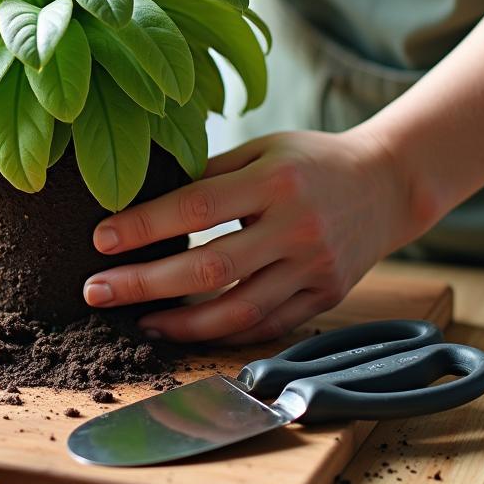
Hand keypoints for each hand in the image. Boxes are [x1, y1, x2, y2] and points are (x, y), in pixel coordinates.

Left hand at [83, 129, 414, 344]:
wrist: (387, 184)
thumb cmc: (310, 160)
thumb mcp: (262, 148)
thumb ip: (209, 173)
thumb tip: (141, 201)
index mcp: (274, 180)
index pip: (195, 208)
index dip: (143, 227)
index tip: (100, 240)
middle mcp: (295, 228)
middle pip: (209, 267)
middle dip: (144, 283)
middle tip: (95, 291)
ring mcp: (313, 268)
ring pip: (238, 310)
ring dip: (180, 324)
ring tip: (137, 322)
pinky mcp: (324, 297)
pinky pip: (267, 326)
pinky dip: (222, 335)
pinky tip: (185, 332)